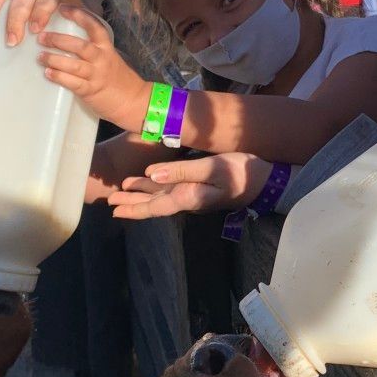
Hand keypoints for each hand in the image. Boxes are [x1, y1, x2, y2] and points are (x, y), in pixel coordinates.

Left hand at [39, 7, 150, 131]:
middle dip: (59, 40)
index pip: (94, 26)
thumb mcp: (109, 58)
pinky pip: (73, 83)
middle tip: (41, 37)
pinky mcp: (91, 91)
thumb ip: (94, 49)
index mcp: (106, 48)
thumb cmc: (118, 79)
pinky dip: (59, 77)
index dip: (79, 16)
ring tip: (40, 56)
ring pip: (73, 65)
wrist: (132, 101)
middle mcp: (102, 59)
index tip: (63, 8)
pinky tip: (48, 73)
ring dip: (54, 59)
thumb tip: (66, 40)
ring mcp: (96, 75)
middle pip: (79, 46)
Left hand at [106, 153, 271, 220]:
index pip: (156, 206)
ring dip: (140, 195)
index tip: (115, 208)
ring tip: (120, 191)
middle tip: (110, 201)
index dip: (135, 207)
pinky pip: (171, 189)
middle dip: (132, 203)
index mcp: (189, 197)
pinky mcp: (199, 186)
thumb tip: (152, 174)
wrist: (267, 180)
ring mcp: (193, 193)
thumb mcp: (212, 168)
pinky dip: (155, 186)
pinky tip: (146, 180)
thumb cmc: (241, 171)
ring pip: (161, 197)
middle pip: (154, 204)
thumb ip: (182, 171)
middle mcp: (188, 199)